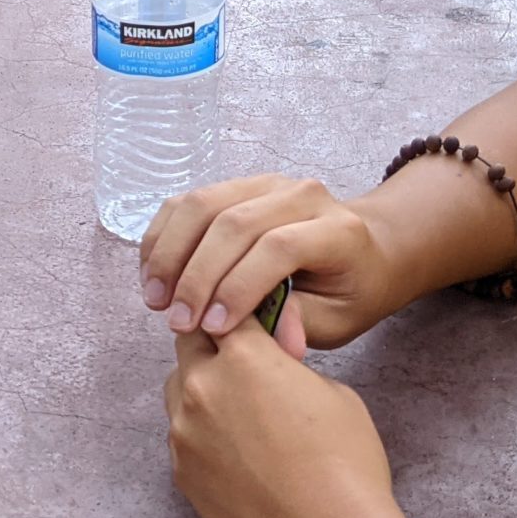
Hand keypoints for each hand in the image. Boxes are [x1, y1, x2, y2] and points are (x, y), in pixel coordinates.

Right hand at [138, 172, 400, 351]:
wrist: (363, 253)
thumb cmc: (348, 293)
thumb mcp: (337, 321)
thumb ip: (296, 322)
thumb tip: (255, 334)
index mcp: (338, 230)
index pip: (278, 247)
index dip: (239, 287)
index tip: (212, 329)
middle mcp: (302, 194)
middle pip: (234, 223)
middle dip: (197, 276)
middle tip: (176, 321)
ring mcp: (266, 183)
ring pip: (202, 204)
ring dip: (170, 253)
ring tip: (156, 299)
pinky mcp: (237, 185)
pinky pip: (187, 202)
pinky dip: (163, 236)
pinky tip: (153, 273)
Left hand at [161, 318, 403, 517]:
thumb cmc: (345, 467)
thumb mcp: (334, 394)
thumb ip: (289, 367)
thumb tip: (273, 365)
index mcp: (244, 356)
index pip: (225, 311)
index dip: (239, 315)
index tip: (249, 323)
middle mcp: (203, 387)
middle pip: (190, 344)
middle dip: (212, 346)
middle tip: (241, 364)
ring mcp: (184, 432)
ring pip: (178, 391)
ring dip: (201, 390)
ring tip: (240, 413)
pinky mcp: (180, 472)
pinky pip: (182, 437)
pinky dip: (201, 435)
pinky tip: (237, 455)